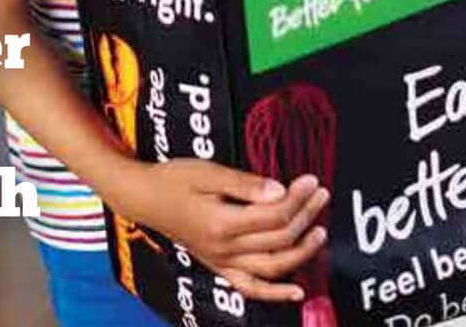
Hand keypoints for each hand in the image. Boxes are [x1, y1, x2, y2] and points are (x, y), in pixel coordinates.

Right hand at [117, 158, 328, 303]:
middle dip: (304, 216)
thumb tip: (279, 191)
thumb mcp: (208, 172)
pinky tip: (297, 291)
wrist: (145, 198)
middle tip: (320, 195)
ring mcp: (222, 261)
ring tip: (320, 232)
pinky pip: (252, 287)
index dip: (297, 197)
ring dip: (301, 251)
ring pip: (272, 265)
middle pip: (277, 238)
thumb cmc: (174, 180)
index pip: (273, 214)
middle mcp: (225, 248)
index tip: (311, 181)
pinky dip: (276, 293)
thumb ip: (245, 184)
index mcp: (222, 222)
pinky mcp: (219, 267)